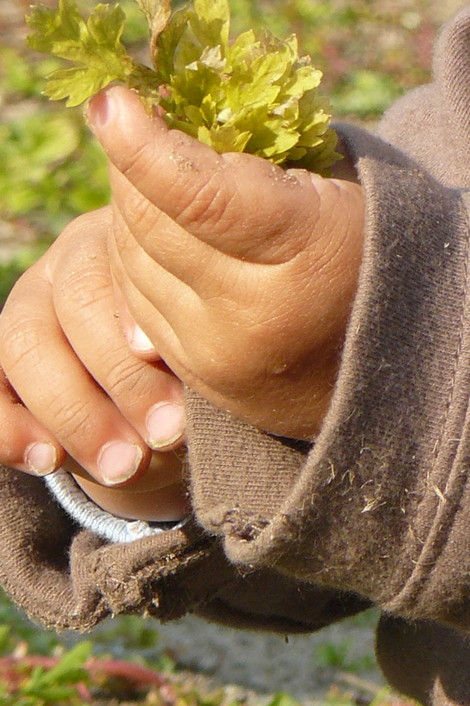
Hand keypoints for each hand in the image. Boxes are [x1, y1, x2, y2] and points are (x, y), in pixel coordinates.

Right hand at [0, 206, 189, 520]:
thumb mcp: (212, 348)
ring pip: (24, 341)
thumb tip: (192, 386)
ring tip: (122, 467)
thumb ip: (201, 353)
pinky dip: (12, 429)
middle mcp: (76, 255)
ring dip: (73, 412)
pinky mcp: (2, 357)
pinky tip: (47, 461)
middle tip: (167, 434)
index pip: (128, 266)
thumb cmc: (206, 356)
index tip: (183, 377)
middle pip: (77, 300)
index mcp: (138, 238)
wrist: (168, 396)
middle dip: (124, 378)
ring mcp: (31, 301)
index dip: (147, 325)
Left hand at [88, 85, 363, 440]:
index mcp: (310, 250)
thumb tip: (164, 98)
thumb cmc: (369, 239)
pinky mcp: (193, 374)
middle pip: (150, 224)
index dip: (143, 144)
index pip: (200, 195)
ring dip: (128, 207)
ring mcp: (217, 353)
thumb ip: (255, 149)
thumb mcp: (333, 180)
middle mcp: (254, 312)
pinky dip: (134, 254)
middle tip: (127, 115)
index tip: (111, 98)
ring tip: (150, 169)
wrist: (395, 359)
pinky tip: (156, 224)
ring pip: (129, 262)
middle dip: (126, 162)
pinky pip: (132, 299)